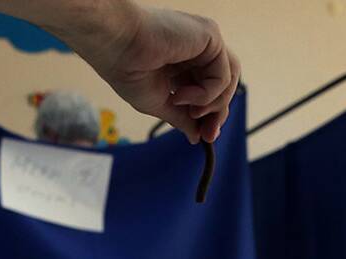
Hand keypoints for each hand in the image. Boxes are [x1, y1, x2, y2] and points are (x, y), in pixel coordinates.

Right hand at [76, 5, 240, 143]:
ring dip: (213, 104)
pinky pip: (223, 75)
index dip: (211, 113)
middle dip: (217, 113)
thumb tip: (197, 137)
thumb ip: (181, 118)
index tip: (205, 136)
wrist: (116, 46)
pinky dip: (206, 93)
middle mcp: (197, 47)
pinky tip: (181, 95)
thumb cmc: (127, 69)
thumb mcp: (159, 102)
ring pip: (229, 80)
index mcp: (184, 59)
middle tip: (208, 135)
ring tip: (189, 111)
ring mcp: (205, 40)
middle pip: (224, 84)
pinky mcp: (210, 35)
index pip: (210, 87)